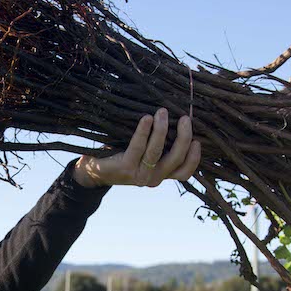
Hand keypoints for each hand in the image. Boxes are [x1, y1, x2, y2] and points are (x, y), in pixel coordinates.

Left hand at [72, 108, 200, 187]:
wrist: (93, 171)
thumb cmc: (122, 155)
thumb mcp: (144, 153)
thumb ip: (160, 144)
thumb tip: (175, 117)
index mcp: (160, 175)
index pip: (184, 173)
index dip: (194, 158)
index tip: (197, 141)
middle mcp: (152, 179)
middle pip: (176, 160)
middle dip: (183, 137)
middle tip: (185, 118)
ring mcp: (138, 176)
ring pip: (157, 152)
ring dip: (162, 130)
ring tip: (162, 112)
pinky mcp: (125, 168)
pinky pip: (138, 147)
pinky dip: (144, 131)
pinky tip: (146, 118)